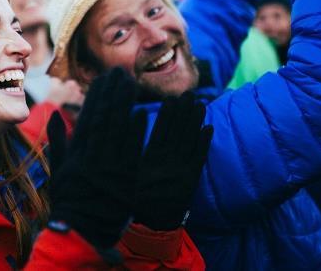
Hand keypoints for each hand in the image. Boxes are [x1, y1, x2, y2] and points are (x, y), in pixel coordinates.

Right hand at [47, 68, 145, 248]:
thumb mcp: (58, 170)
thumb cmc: (70, 199)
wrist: (81, 232)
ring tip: (131, 84)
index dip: (96, 96)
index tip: (102, 78)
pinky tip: (141, 114)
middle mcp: (91, 156)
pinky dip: (135, 134)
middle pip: (104, 118)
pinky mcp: (124, 180)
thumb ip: (58, 141)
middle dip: (112, 93)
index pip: (87, 118)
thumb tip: (54, 113)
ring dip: (124, 106)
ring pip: (118, 131)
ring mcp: (108, 168)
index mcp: (76, 153)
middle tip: (120, 72)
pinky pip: (131, 153)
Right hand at [132, 94, 212, 230]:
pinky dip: (204, 142)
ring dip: (196, 121)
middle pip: (177, 132)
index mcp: (148, 162)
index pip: (159, 132)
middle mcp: (166, 164)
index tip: (170, 99)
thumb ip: (125, 152)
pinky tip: (209, 128)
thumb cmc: (129, 200)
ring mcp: (180, 172)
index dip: (167, 115)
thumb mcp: (120, 175)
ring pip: (190, 141)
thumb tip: (111, 126)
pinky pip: (199, 158)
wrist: (150, 228)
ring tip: (200, 103)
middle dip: (184, 112)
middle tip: (189, 93)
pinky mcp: (190, 180)